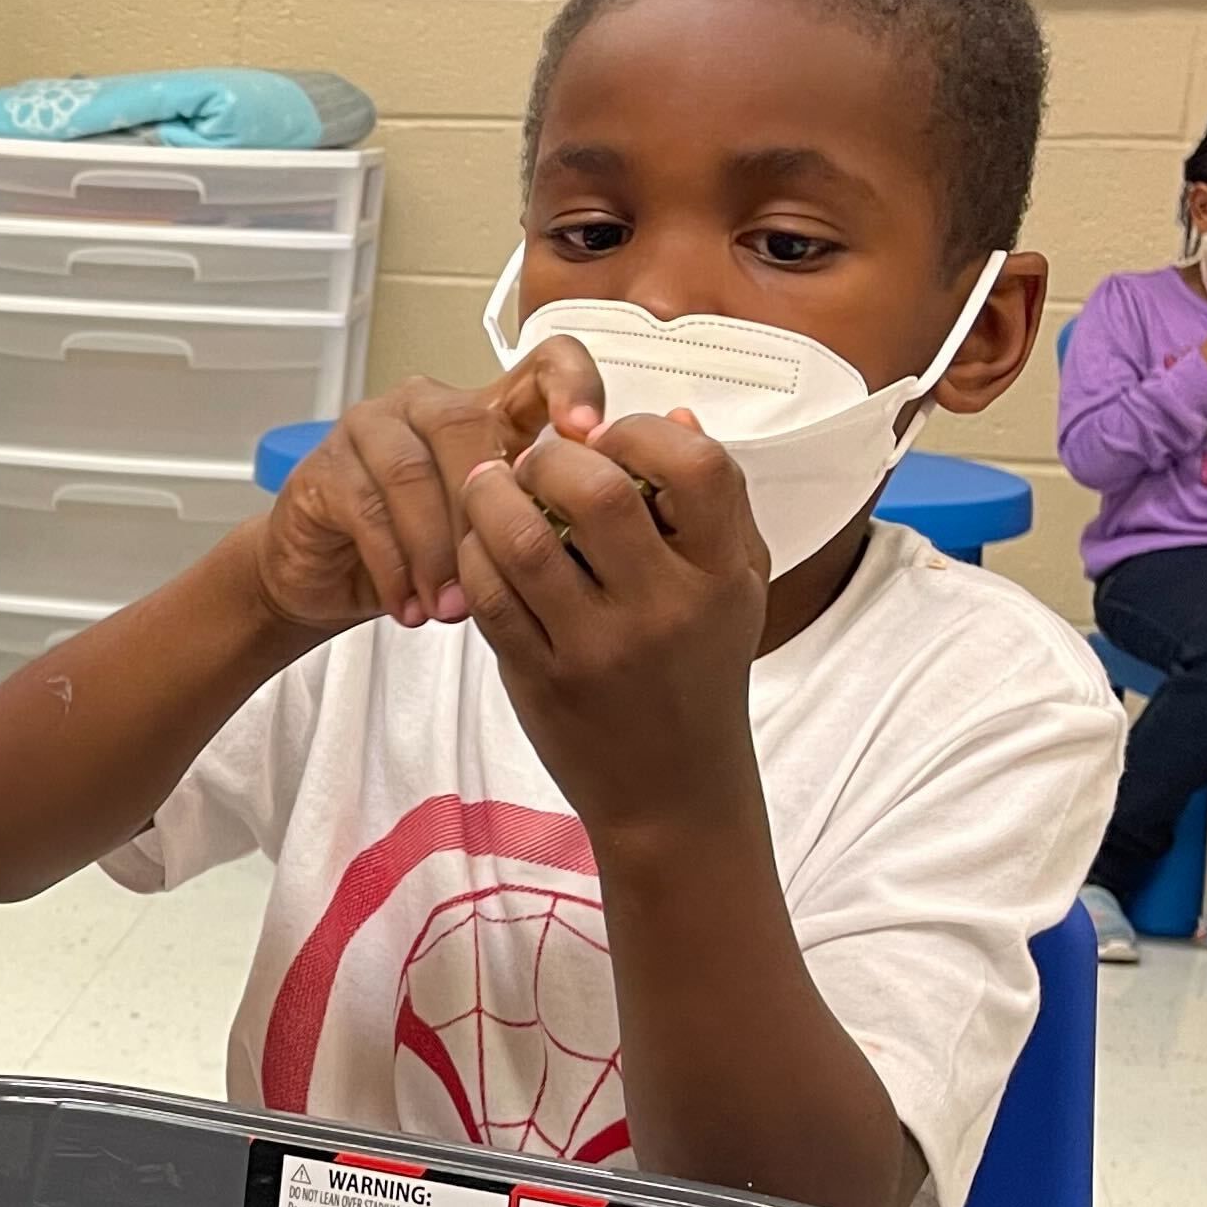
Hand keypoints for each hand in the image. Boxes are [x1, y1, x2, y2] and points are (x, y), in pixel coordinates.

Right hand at [257, 339, 610, 634]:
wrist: (326, 581)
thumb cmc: (421, 556)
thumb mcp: (494, 542)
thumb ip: (540, 523)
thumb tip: (604, 540)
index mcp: (486, 412)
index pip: (543, 364)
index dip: (572, 385)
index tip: (589, 436)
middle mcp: (427, 406)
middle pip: (465, 424)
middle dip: (485, 508)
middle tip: (501, 574)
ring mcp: (370, 429)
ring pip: (410, 470)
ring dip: (436, 548)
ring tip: (451, 609)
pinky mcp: (324, 467)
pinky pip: (365, 508)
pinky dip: (393, 567)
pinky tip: (410, 607)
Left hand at [450, 406, 771, 847]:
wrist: (673, 792)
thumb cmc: (699, 676)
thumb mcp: (733, 590)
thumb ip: (712, 506)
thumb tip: (674, 414)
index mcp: (722, 576)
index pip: (698, 466)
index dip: (645, 430)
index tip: (610, 437)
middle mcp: (665, 609)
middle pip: (597, 492)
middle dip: (552, 457)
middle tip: (536, 460)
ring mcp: (598, 647)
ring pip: (524, 541)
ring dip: (492, 498)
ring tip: (488, 486)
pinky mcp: (542, 677)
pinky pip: (489, 597)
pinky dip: (472, 556)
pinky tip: (479, 545)